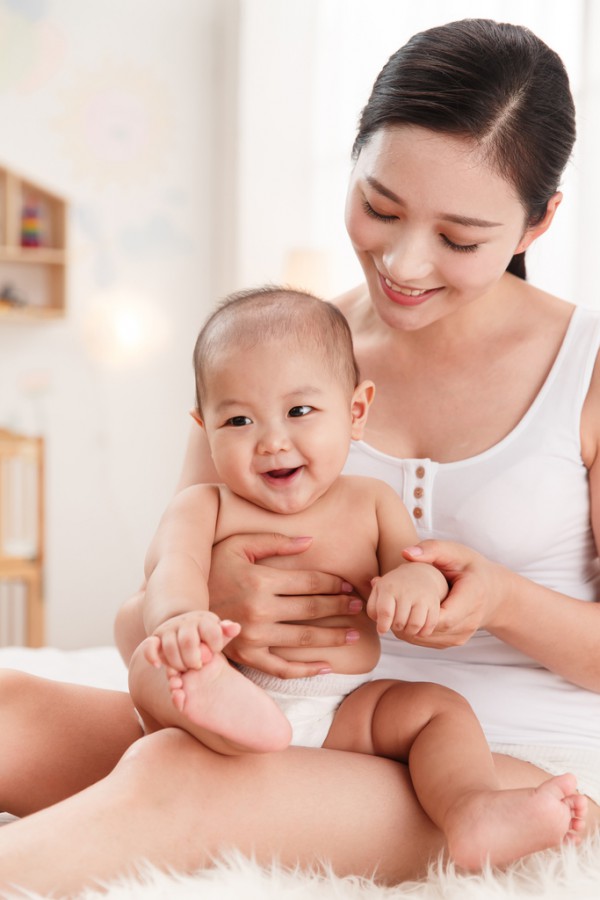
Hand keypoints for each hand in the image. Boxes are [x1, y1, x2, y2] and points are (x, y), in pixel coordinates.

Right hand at [144, 610, 240, 671]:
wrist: (183, 623)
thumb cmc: (205, 634)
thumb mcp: (218, 631)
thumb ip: (226, 632)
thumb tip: (235, 628)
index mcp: (204, 621)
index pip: (211, 632)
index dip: (214, 645)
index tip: (214, 651)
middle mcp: (185, 623)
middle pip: (187, 641)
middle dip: (193, 659)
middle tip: (197, 666)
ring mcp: (169, 629)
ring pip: (169, 647)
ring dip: (177, 663)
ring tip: (183, 670)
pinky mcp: (155, 638)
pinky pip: (149, 646)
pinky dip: (151, 656)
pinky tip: (158, 666)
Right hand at [208, 533, 363, 677]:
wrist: (181, 604)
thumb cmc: (213, 566)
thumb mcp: (239, 545)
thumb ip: (275, 540)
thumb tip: (311, 541)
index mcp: (260, 580)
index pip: (309, 582)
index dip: (334, 584)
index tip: (350, 585)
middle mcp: (259, 610)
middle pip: (312, 609)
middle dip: (339, 607)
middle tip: (359, 607)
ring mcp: (253, 636)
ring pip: (303, 639)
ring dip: (332, 637)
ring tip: (353, 635)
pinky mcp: (246, 657)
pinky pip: (281, 668)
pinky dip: (305, 670)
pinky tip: (326, 667)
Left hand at [367, 563, 446, 637]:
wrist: (419, 573)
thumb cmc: (394, 587)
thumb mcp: (380, 590)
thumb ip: (372, 606)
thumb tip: (377, 621)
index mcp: (389, 587)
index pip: (385, 613)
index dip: (382, 626)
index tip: (382, 631)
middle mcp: (406, 591)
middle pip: (399, 622)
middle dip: (396, 628)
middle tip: (396, 625)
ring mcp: (421, 596)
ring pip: (415, 625)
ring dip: (409, 632)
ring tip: (406, 628)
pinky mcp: (434, 603)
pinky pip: (430, 625)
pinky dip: (423, 631)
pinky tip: (418, 629)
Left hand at [401, 540, 505, 647]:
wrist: (494, 592)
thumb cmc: (472, 568)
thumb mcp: (455, 552)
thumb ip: (432, 549)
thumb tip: (405, 553)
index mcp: (471, 599)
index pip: (440, 616)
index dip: (415, 611)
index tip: (397, 598)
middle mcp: (468, 623)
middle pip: (429, 630)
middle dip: (405, 618)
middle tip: (385, 604)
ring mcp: (462, 636)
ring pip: (426, 639)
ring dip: (406, 627)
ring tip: (391, 609)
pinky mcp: (455, 641)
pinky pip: (429, 641)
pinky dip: (413, 631)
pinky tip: (403, 615)